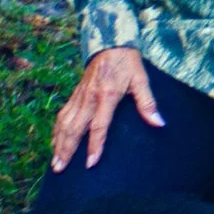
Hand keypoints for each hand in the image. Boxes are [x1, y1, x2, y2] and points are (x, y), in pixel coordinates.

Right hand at [50, 46, 163, 170]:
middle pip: (75, 128)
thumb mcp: (141, 80)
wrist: (110, 43)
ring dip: (58, 143)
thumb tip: (159, 123)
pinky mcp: (75, 94)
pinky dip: (57, 130)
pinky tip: (54, 142)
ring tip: (54, 162)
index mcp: (107, 96)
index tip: (91, 163)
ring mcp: (80, 96)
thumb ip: (147, 102)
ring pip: (64, 123)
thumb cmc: (128, 63)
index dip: (95, 145)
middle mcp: (89, 98)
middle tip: (60, 169)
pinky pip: (62, 115)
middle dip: (66, 150)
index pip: (99, 126)